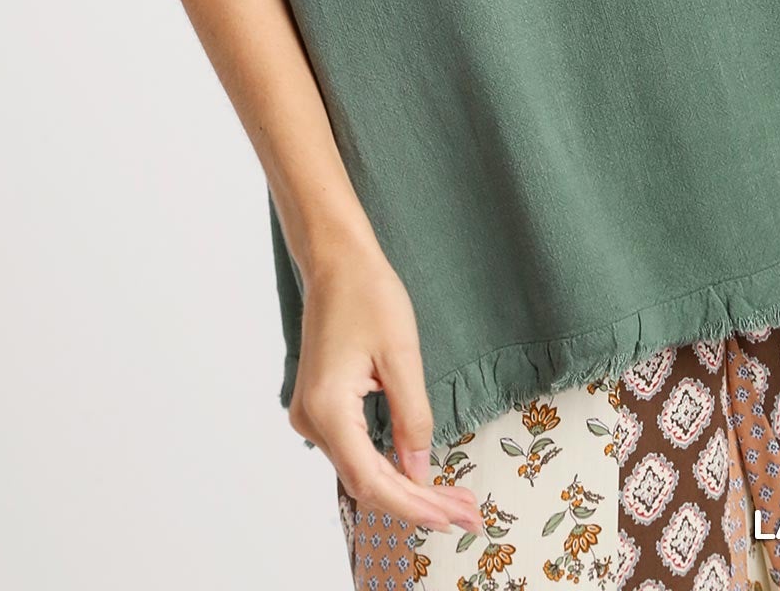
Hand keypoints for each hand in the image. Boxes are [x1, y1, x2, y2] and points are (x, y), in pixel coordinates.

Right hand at [286, 239, 481, 535]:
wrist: (335, 260)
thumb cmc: (369, 294)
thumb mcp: (402, 355)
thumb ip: (412, 418)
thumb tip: (421, 472)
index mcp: (328, 409)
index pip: (373, 481)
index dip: (416, 507)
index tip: (457, 518)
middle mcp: (311, 420)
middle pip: (366, 484)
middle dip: (418, 504)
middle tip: (469, 514)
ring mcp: (310, 415)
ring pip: (360, 472)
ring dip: (405, 489)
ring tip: (453, 499)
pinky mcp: (319, 407)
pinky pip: (354, 452)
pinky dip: (388, 468)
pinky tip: (419, 475)